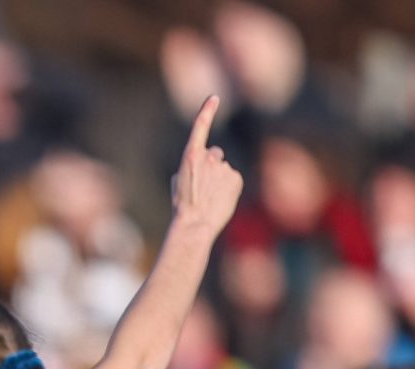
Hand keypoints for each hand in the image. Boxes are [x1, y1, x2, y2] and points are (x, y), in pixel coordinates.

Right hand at [170, 95, 243, 239]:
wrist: (195, 224)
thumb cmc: (182, 206)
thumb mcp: (179, 182)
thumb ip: (191, 167)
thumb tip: (203, 164)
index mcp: (190, 156)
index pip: (200, 127)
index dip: (207, 111)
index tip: (214, 98)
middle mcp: (209, 157)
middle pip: (214, 154)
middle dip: (211, 164)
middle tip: (203, 185)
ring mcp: (224, 167)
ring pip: (223, 169)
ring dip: (218, 179)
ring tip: (210, 197)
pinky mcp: (236, 177)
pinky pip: (232, 178)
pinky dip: (228, 187)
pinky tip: (220, 200)